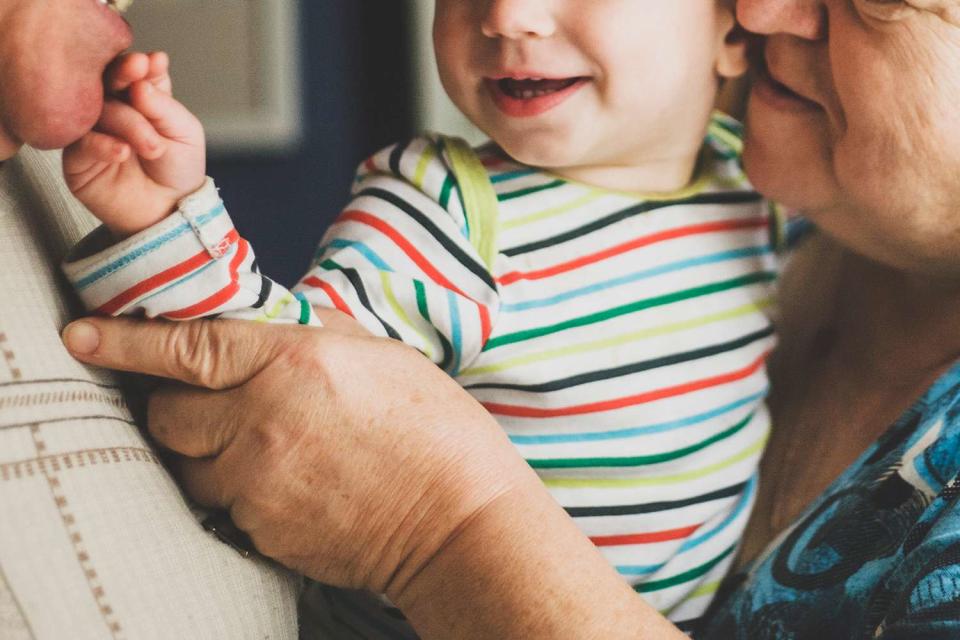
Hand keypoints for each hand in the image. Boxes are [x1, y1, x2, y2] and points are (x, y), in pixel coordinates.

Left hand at [60, 312, 529, 597]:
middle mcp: (266, 418)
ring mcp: (260, 480)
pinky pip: (223, 507)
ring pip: (188, 466)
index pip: (188, 347)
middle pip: (168, 414)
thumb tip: (264, 325)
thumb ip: (312, 334)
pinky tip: (295, 485)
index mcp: (297, 361)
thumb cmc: (435, 431)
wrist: (459, 521)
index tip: (83, 335)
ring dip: (209, 455)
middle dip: (177, 407)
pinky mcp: (263, 530)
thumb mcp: (382, 356)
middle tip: (212, 407)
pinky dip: (243, 493)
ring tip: (269, 451)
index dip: (127, 341)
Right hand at [63, 52, 206, 237]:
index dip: (137, 64)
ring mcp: (92, 131)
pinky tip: (123, 152)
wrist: (170, 212)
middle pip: (107, 82)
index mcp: (139, 97)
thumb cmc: (178, 170)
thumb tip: (141, 79)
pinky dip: (103, 144)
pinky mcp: (77, 158)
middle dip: (122, 74)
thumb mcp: (185, 133)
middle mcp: (113, 109)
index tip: (147, 62)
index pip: (132, 72)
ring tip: (153, 146)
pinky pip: (81, 143)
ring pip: (97, 111)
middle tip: (136, 70)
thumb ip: (164, 106)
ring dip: (128, 123)